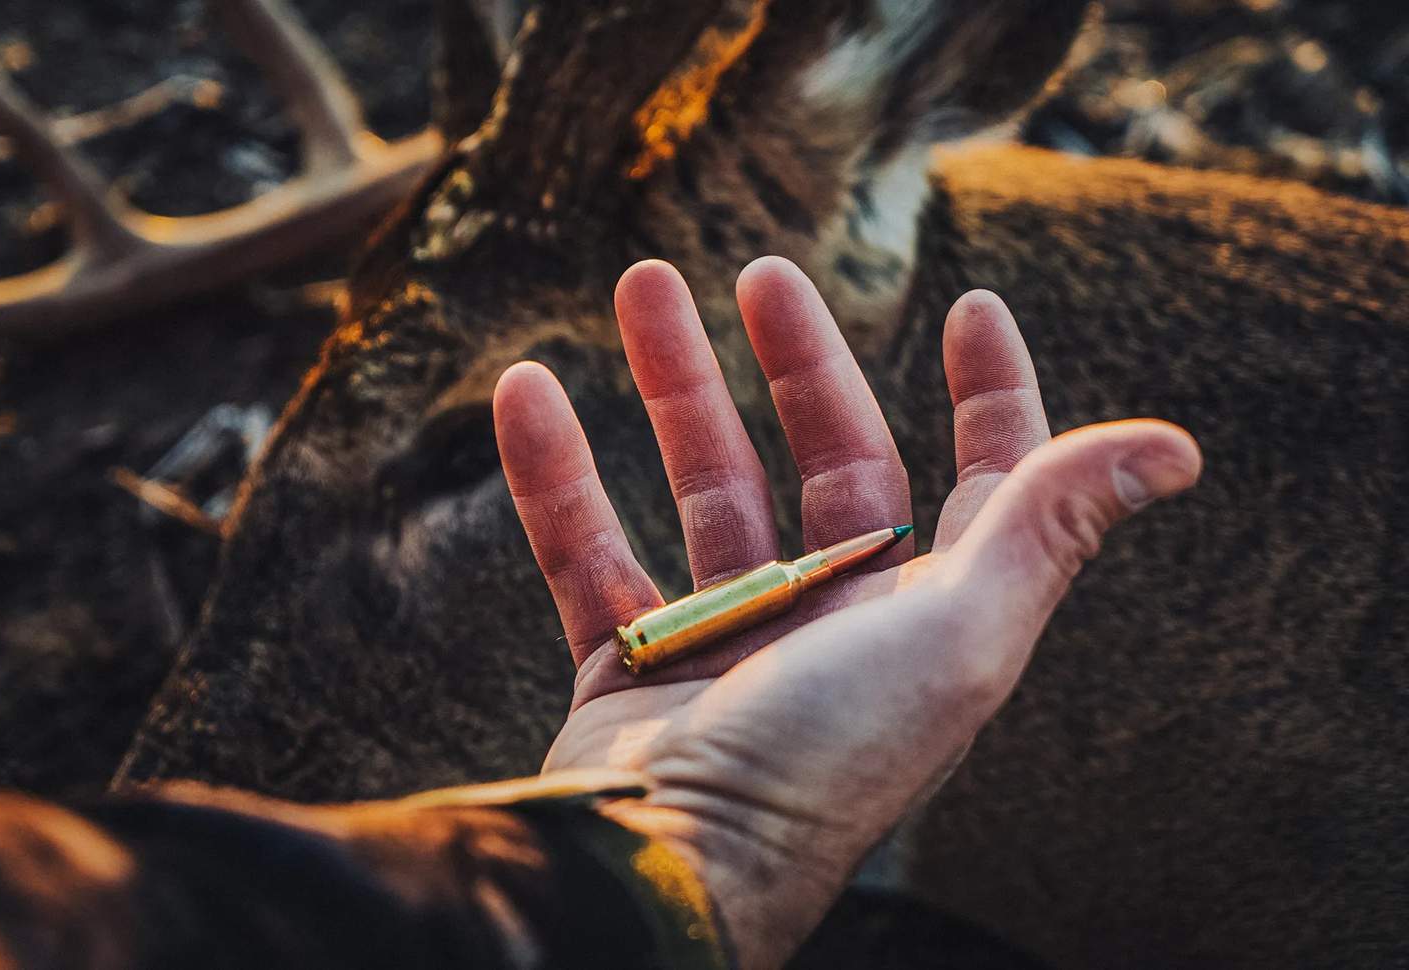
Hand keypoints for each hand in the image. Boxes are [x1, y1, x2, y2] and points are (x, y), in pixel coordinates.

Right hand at [492, 257, 1200, 969]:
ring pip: (703, 486)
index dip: (990, 396)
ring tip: (640, 285)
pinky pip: (588, 549)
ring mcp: (726, 642)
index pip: (984, 485)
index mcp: (926, 616)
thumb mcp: (956, 633)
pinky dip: (555, 475)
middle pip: (827, 463)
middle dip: (802, 362)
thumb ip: (1047, 529)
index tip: (970, 305)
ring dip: (672, 387)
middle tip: (762, 274)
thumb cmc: (828, 758)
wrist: (672, 866)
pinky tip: (525, 395)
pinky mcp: (627, 664)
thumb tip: (1177, 448)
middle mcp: (836, 624)